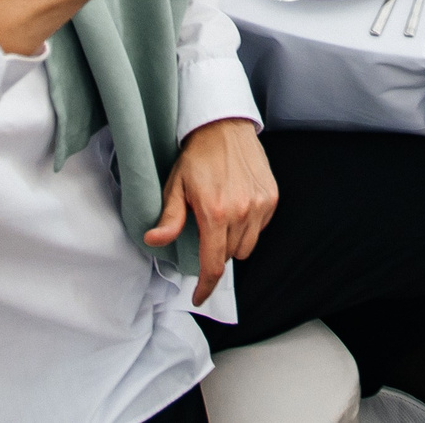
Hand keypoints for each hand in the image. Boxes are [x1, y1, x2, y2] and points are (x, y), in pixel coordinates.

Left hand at [148, 118, 277, 305]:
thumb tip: (153, 241)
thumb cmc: (197, 156)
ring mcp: (259, 204)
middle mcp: (241, 212)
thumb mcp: (176, 186)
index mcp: (215, 213)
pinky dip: (249, 226)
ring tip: (222, 220)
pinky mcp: (271, 197)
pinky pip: (260, 228)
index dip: (206, 286)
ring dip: (234, 242)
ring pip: (247, 246)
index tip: (199, 297)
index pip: (213, 264)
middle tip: (206, 232)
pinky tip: (237, 207)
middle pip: (230, 256)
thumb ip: (169, 219)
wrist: (224, 127)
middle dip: (216, 253)